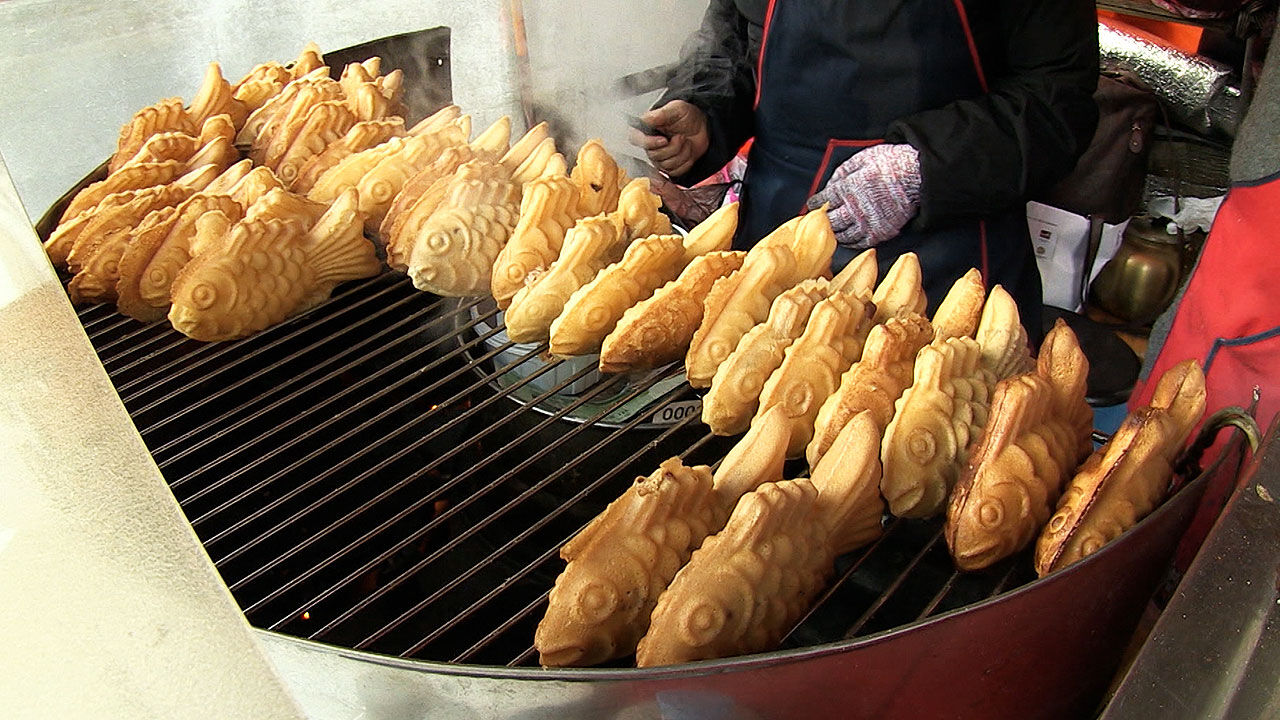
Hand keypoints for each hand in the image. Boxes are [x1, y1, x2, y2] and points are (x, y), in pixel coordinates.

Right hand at [628, 100, 708, 177]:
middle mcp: (651, 145)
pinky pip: (676, 172)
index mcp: (648, 129)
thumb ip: (660, 114)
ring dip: (682, 153)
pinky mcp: (671, 167)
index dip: (649, 143)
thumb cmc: (687, 116)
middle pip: (654, 155)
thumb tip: (646, 119)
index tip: (664, 140)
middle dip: (673, 147)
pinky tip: (688, 151)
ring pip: (666, 165)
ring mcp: (660, 158)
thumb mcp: (676, 108)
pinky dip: (686, 162)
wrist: (702, 126)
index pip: (636, 139)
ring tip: (686, 142)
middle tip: (681, 136)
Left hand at [806, 143, 921, 248]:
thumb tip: (829, 184)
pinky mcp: (880, 232)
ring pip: (843, 234)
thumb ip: (842, 172)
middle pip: (830, 220)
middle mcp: (854, 208)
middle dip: (823, 220)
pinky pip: (860, 242)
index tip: (812, 204)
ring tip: (832, 230)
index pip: (824, 199)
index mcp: (847, 188)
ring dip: (835, 233)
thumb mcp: (862, 158)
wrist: (916, 176)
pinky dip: (851, 242)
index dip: (815, 202)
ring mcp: (867, 222)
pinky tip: (848, 239)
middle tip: (820, 220)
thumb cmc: (890, 163)